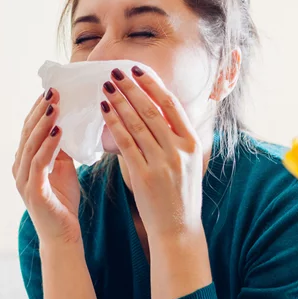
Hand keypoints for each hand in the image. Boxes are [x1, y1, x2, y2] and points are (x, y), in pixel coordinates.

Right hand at [13, 89, 81, 244]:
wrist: (63, 235)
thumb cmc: (63, 202)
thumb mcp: (64, 168)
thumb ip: (61, 148)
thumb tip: (66, 124)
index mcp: (24, 161)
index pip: (29, 130)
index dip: (38, 110)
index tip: (51, 91)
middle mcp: (19, 168)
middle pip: (27, 133)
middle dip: (40, 111)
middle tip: (53, 91)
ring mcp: (23, 180)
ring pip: (31, 145)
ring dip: (43, 123)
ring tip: (55, 105)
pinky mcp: (33, 191)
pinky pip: (39, 163)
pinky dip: (47, 145)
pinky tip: (58, 131)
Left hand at [100, 66, 205, 242]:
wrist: (178, 228)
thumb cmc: (180, 194)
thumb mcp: (187, 162)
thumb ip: (176, 137)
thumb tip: (158, 109)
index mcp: (192, 144)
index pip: (172, 106)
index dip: (153, 85)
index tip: (138, 69)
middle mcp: (179, 151)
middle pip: (153, 110)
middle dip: (132, 88)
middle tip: (115, 71)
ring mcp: (162, 163)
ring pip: (138, 124)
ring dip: (120, 102)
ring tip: (106, 87)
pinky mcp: (144, 176)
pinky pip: (126, 144)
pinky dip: (114, 125)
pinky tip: (105, 112)